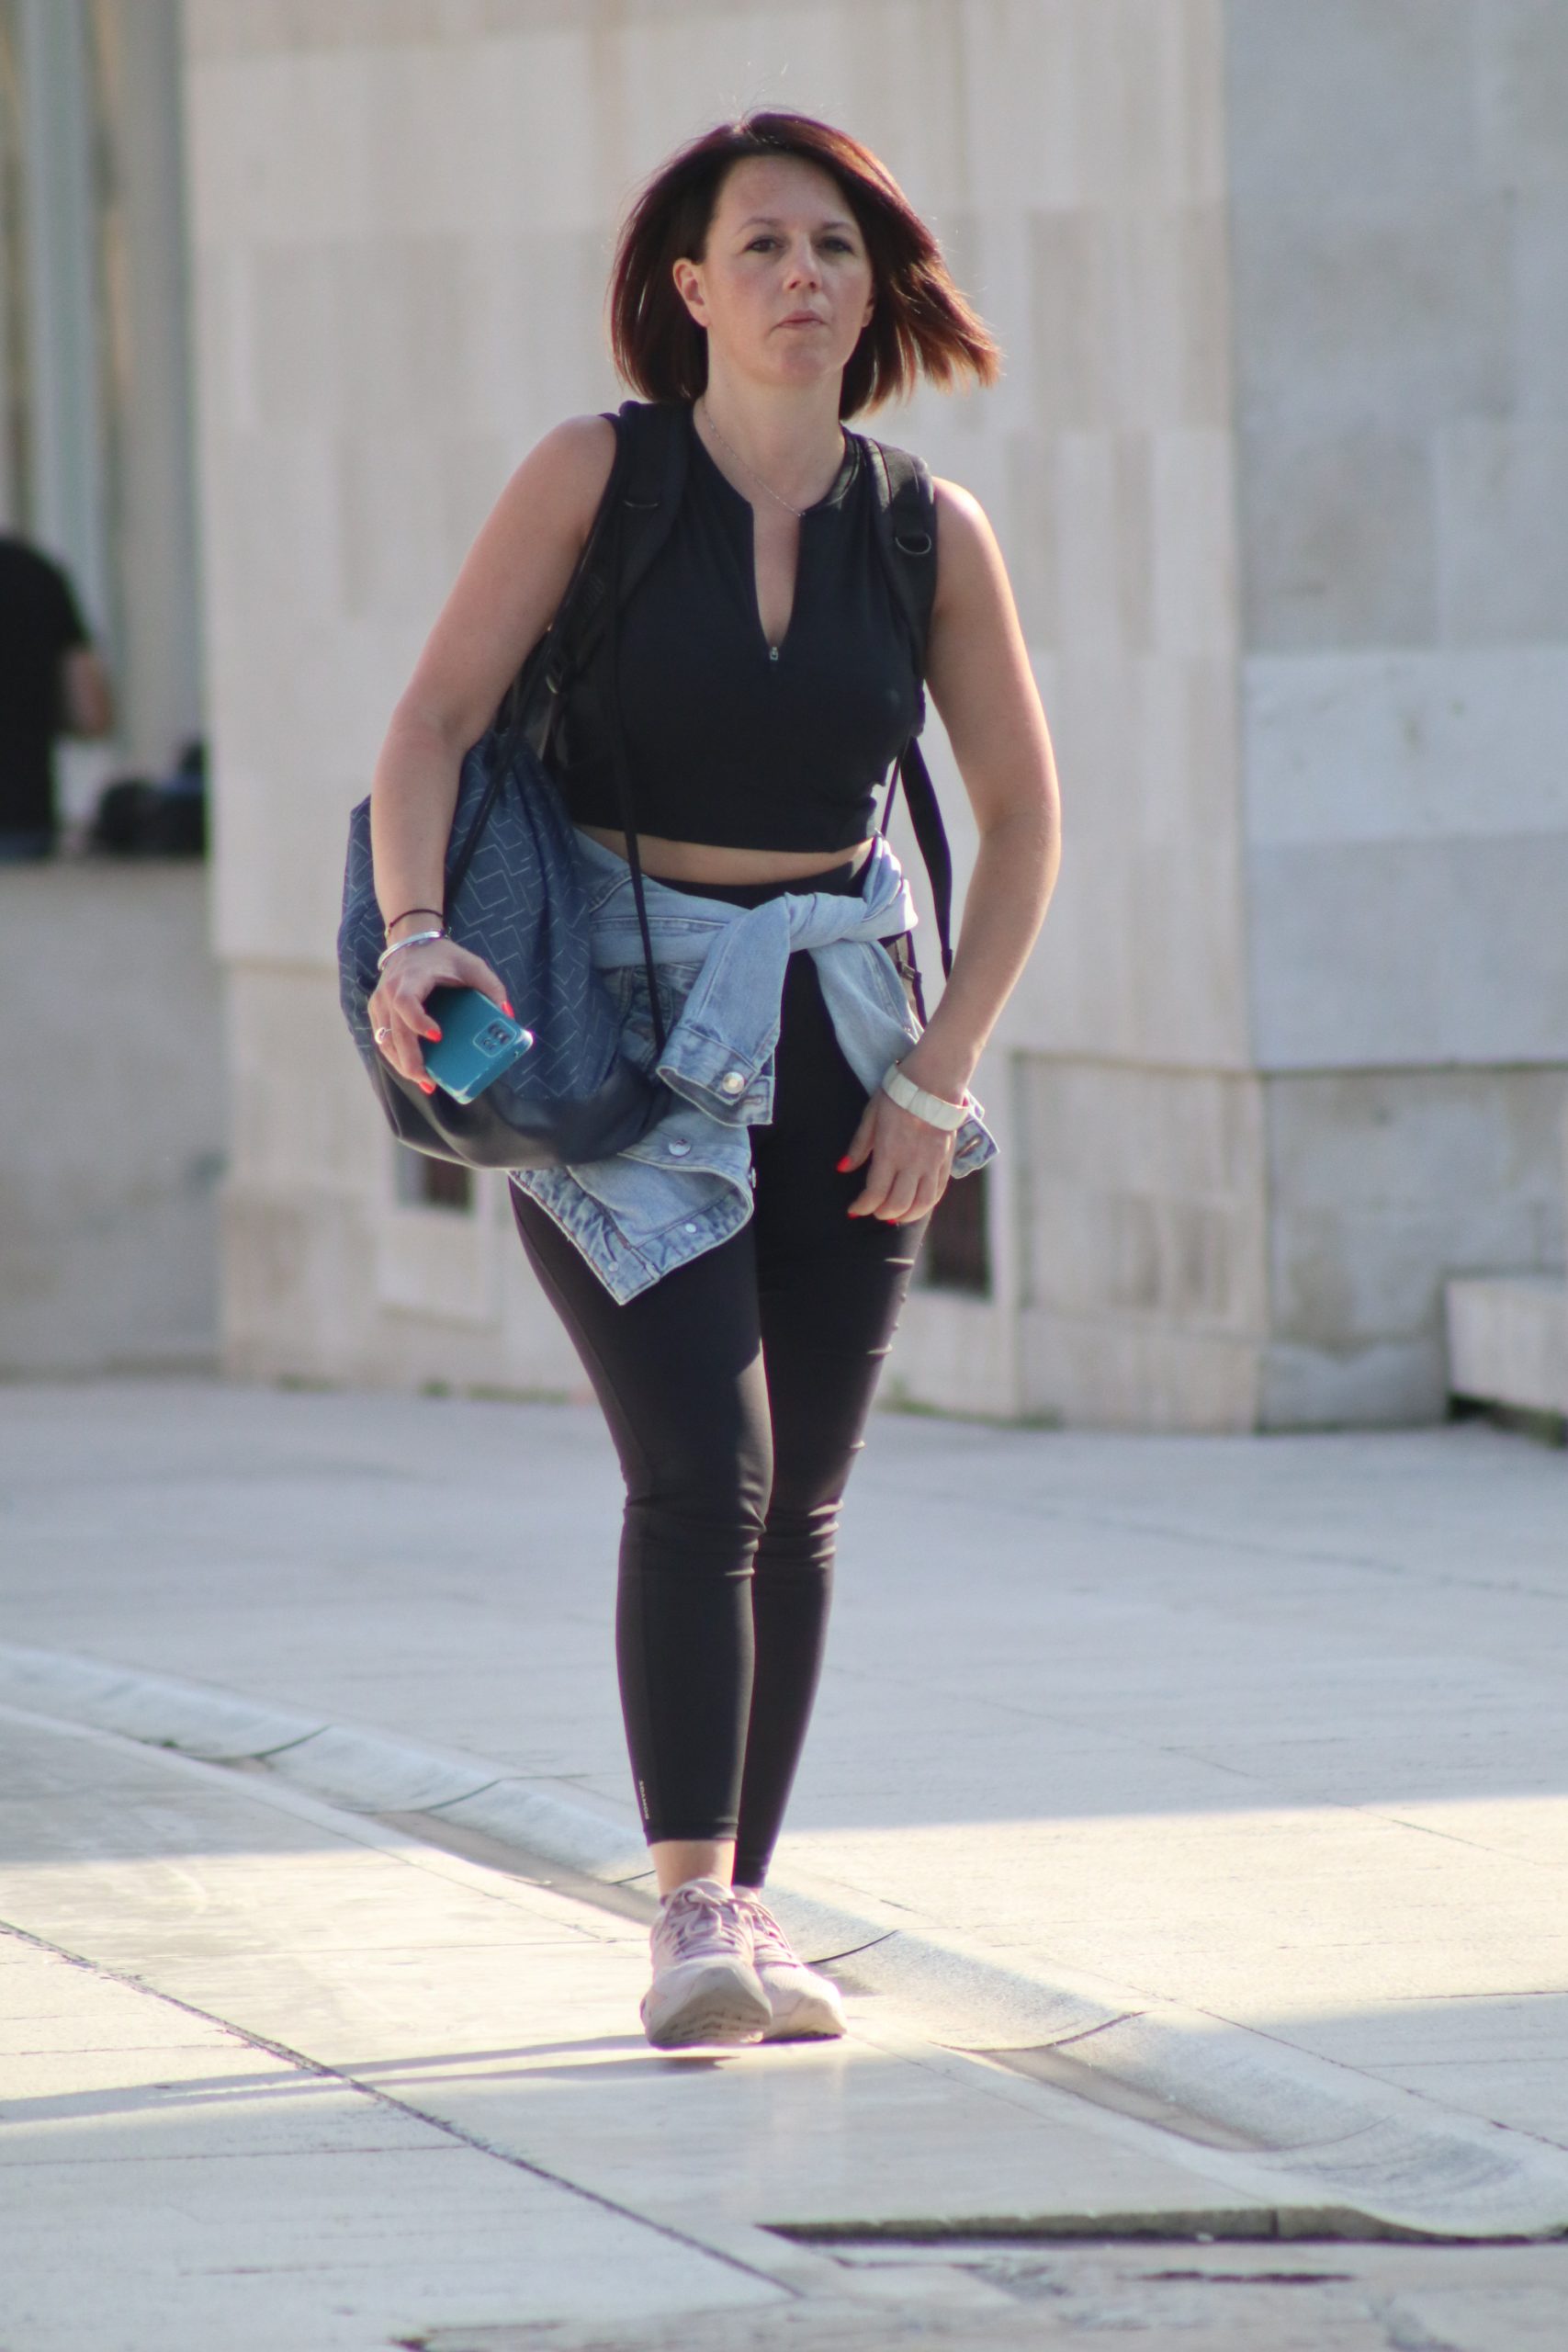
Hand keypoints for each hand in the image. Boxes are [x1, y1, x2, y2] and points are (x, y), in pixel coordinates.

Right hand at [368, 940, 512, 1091]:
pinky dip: (397, 1057)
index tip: (438, 1036)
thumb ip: (491, 986)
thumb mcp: (472, 965)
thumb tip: (507, 1016)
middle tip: (428, 1081)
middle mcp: (389, 992)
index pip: (406, 1002)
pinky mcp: (377, 1012)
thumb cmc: (443, 955)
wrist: (411, 941)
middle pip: (394, 1031)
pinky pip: (383, 1039)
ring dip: (402, 1064)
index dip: (418, 1021)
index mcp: (411, 978)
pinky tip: (414, 1071)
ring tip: (424, 1082)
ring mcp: (380, 1003)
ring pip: (385, 1040)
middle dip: (410, 1059)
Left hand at [839, 1085, 956, 1222]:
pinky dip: (926, 1204)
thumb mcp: (871, 1115)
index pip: (875, 1193)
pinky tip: (916, 1205)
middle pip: (898, 1204)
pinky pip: (938, 1191)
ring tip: (895, 1214)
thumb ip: (859, 1145)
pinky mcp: (946, 1160)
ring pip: (922, 1204)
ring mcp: (932, 1163)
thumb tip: (843, 1168)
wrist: (934, 1080)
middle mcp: (912, 1162)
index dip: (862, 1207)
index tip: (854, 1209)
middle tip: (873, 1211)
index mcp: (890, 1152)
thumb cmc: (897, 1094)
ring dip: (907, 1216)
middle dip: (882, 1213)